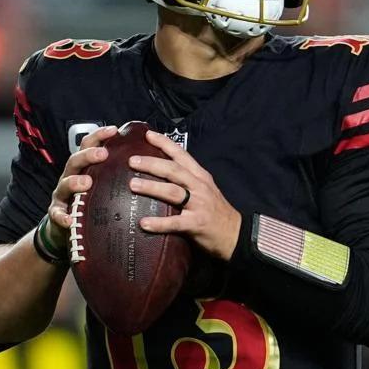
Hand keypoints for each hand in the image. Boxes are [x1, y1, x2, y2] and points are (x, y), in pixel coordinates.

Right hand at [47, 125, 118, 241]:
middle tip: (103, 154)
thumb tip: (143, 160)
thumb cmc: (91, 202)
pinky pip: (57, 215)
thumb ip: (115, 172)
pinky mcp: (57, 214)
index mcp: (83, 168)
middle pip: (75, 161)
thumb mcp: (102, 184)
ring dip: (74, 182)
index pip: (88, 146)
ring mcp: (62, 195)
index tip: (113, 130)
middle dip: (88, 156)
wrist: (69, 227)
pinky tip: (69, 219)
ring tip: (86, 183)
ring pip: (65, 184)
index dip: (99, 136)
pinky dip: (62, 217)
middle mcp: (70, 177)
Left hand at [128, 129, 241, 260]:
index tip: (148, 135)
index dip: (165, 143)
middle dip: (152, 164)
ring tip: (133, 185)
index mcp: (200, 177)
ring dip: (151, 187)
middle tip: (132, 161)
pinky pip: (175, 223)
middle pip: (173, 170)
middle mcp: (199, 187)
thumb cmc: (216, 212)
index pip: (181, 155)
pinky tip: (144, 223)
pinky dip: (158, 223)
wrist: (236, 234)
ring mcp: (198, 205)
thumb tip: (159, 174)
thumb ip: (187, 181)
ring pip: (173, 192)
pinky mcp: (197, 224)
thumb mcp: (205, 189)